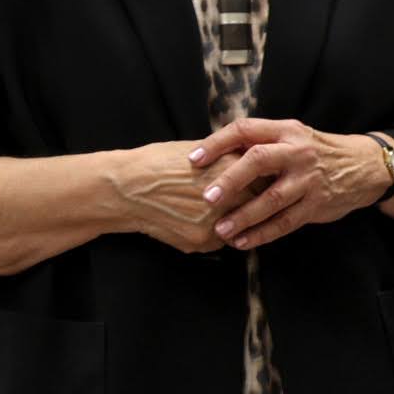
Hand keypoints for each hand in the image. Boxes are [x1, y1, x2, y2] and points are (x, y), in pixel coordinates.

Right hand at [109, 140, 256, 253]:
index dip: (264, 180)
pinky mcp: (200, 241)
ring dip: (239, 221)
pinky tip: (202, 221)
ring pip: (242, 227)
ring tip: (225, 211)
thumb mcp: (202, 151)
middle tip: (251, 198)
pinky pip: (220, 240)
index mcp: (229, 170)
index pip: (266, 179)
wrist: (127, 188)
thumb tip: (253, 164)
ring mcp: (215, 223)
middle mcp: (227, 198)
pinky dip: (218, 233)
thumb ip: (230, 159)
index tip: (263, 179)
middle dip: (257, 202)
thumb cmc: (161, 162)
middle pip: (259, 205)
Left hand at [187, 118, 384, 248]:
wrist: (363, 166)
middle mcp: (297, 151)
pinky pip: (285, 222)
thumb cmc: (317, 152)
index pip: (246, 129)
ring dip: (244, 216)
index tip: (194, 159)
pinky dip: (262, 234)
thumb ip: (262, 143)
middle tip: (207, 197)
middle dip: (230, 180)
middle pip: (258, 160)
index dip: (217, 143)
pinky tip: (243, 242)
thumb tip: (215, 155)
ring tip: (221, 230)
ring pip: (272, 198)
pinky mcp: (316, 204)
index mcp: (286, 130)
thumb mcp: (293, 136)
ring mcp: (308, 179)